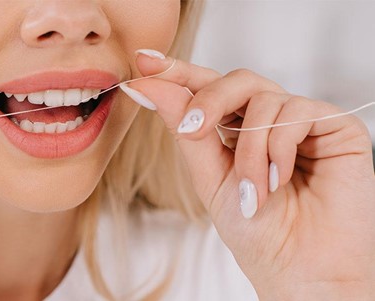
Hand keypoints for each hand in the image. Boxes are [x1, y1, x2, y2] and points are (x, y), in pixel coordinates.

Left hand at [120, 50, 374, 299]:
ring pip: (263, 98)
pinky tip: (282, 180)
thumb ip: (186, 129)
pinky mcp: (335, 127)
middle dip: (208, 100)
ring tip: (254, 191)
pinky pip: (296, 112)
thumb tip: (148, 85)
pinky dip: (279, 149)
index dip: (177, 71)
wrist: (299, 268)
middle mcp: (268, 120)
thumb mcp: (209, 177)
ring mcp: (301, 121)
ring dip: (248, 149)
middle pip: (236, 80)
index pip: (207, 88)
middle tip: (190, 128)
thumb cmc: (257, 230)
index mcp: (235, 129)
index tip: (143, 60)